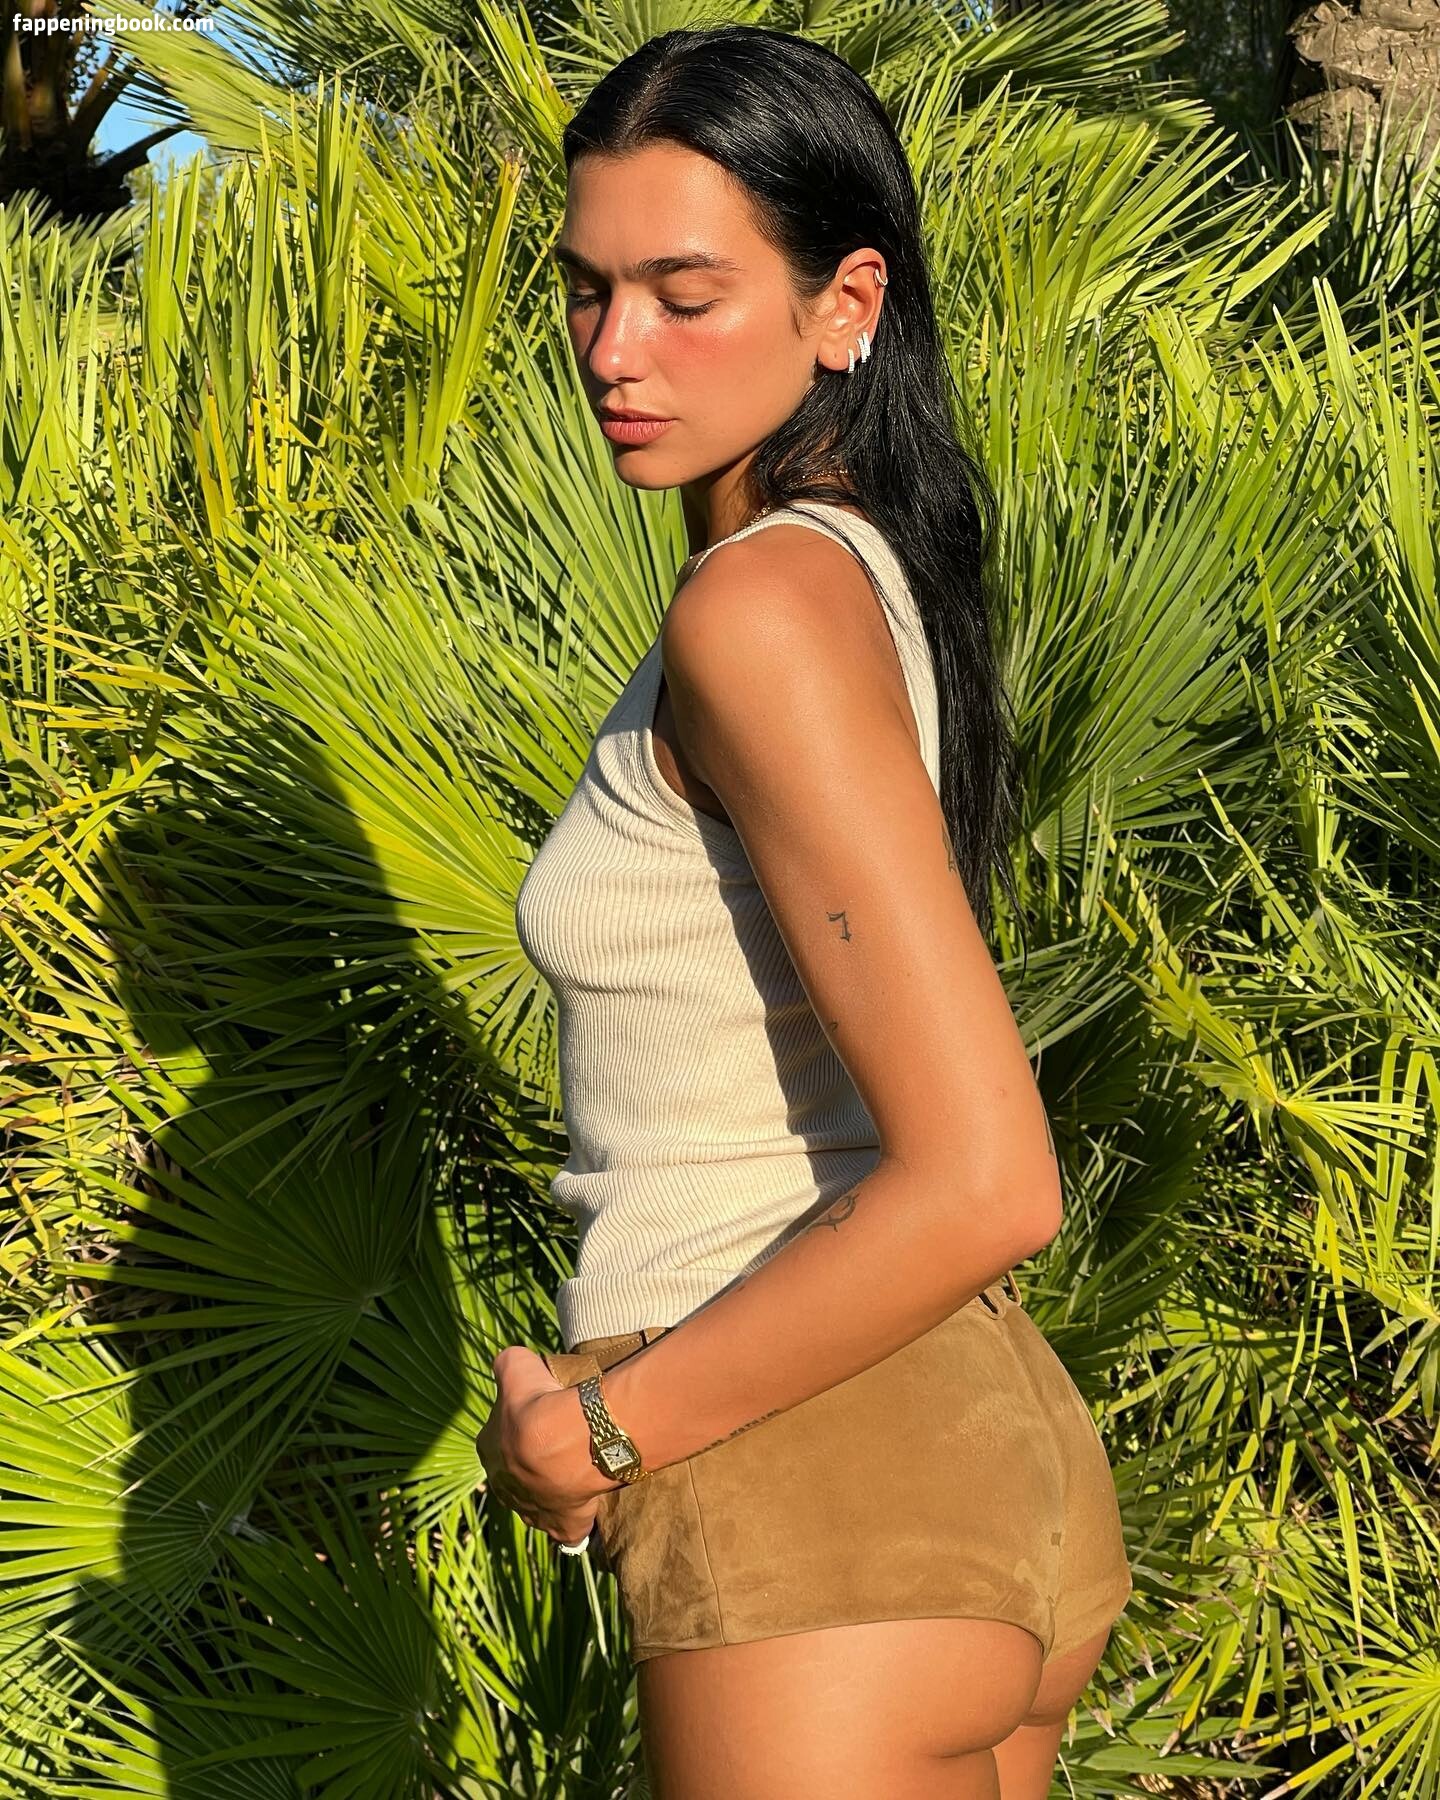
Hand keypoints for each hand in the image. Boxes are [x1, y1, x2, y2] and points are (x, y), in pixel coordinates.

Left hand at [475, 1345, 611, 1549]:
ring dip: (552, 1488)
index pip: (498, 1435)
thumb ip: (508, 1364)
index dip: (518, 1424)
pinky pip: (567, 1529)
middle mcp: (504, 1485)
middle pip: (517, 1470)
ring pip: (538, 1500)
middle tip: (560, 1441)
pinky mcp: (562, 1525)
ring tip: (576, 1468)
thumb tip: (510, 1363)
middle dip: (533, 1460)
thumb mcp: (517, 1365)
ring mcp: (532, 1510)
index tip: (539, 1414)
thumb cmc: (540, 1403)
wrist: (573, 1441)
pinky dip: (575, 1521)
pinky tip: (586, 1507)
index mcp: (489, 1448)